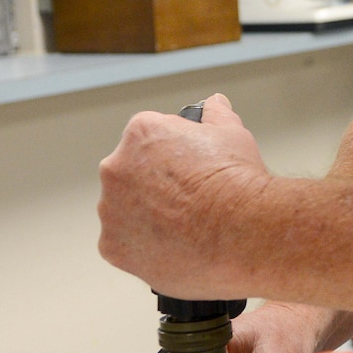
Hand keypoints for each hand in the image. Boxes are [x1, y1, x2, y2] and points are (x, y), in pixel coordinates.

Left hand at [97, 92, 269, 295]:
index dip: (173, 155)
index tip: (189, 170)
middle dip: (154, 186)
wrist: (241, 232)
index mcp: (140, 134)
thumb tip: (215, 104)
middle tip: (188, 201)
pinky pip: (123, 245)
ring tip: (184, 228)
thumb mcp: (232, 134)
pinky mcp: (113, 246)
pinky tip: (174, 246)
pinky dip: (143, 247)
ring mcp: (111, 210)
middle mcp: (116, 168)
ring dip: (146, 216)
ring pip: (124, 211)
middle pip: (130, 175)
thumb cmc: (236, 183)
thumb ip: (216, 115)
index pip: (147, 139)